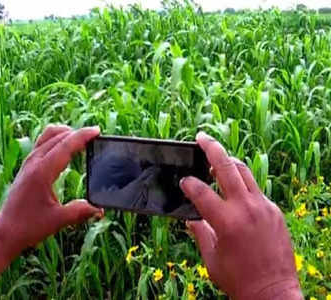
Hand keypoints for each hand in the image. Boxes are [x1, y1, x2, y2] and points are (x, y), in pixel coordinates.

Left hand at [0, 125, 103, 257]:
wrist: (5, 233)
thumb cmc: (28, 227)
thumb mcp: (58, 220)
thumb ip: (81, 212)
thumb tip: (100, 210)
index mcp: (41, 172)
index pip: (65, 146)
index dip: (82, 136)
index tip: (97, 131)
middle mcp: (33, 163)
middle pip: (57, 136)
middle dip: (77, 133)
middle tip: (95, 136)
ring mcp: (28, 164)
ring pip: (47, 137)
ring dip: (65, 134)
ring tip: (81, 139)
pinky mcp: (26, 168)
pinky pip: (42, 144)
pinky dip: (56, 140)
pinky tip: (65, 150)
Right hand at [180, 132, 301, 299]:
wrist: (273, 293)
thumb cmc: (237, 279)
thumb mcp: (211, 258)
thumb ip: (199, 232)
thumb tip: (191, 218)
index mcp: (226, 221)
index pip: (200, 191)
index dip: (188, 183)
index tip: (182, 181)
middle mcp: (245, 208)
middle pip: (225, 167)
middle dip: (211, 148)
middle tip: (201, 137)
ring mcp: (263, 207)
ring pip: (244, 172)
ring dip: (229, 161)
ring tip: (218, 157)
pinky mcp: (274, 211)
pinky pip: (256, 189)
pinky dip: (243, 184)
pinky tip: (235, 189)